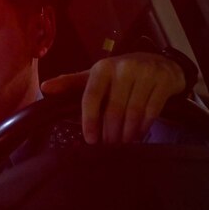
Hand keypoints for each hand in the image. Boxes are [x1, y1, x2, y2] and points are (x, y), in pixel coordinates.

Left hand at [41, 53, 187, 144]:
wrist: (159, 63)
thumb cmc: (121, 74)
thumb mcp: (96, 76)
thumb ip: (71, 83)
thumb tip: (45, 87)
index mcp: (103, 68)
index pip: (91, 96)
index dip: (89, 120)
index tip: (90, 139)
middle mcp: (124, 67)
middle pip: (114, 109)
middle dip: (110, 132)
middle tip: (109, 146)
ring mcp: (146, 73)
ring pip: (133, 112)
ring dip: (127, 133)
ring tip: (123, 143)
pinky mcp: (163, 81)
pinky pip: (152, 111)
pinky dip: (144, 127)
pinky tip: (138, 134)